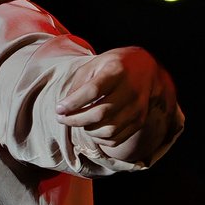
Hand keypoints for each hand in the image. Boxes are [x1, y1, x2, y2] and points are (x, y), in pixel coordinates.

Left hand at [56, 45, 175, 153]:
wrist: (146, 68)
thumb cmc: (112, 66)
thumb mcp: (93, 65)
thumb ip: (78, 85)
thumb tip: (63, 108)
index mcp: (116, 71)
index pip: (93, 91)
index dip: (73, 103)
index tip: (58, 109)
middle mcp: (130, 90)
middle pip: (100, 114)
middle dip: (75, 120)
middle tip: (62, 118)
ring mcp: (137, 108)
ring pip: (108, 130)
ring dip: (87, 130)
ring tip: (78, 122)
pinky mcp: (140, 121)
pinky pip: (116, 139)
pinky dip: (100, 139)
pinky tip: (92, 129)